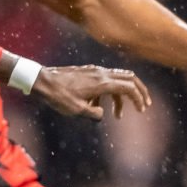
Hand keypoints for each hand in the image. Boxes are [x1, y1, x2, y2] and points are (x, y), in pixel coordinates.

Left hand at [28, 64, 151, 119]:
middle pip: (129, 78)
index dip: (139, 98)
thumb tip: (101, 113)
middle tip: (144, 105)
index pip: (129, 87)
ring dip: (121, 97)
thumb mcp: (76, 110)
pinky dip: (107, 94)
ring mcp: (95, 71)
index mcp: (102, 82)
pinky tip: (97, 107)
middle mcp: (101, 73)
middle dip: (139, 92)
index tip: (141, 110)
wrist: (42, 81)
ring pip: (117, 80)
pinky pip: (105, 81)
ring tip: (118, 115)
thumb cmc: (57, 96)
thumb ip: (93, 113)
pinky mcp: (88, 72)